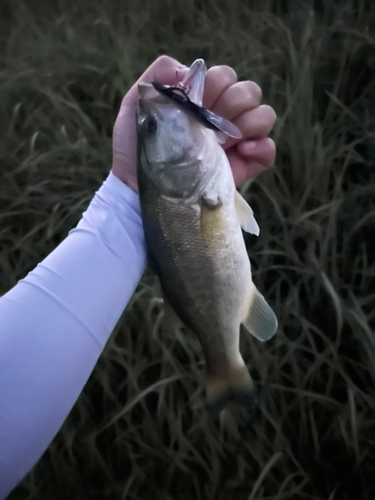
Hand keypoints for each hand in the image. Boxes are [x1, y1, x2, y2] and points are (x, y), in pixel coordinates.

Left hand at [112, 56, 275, 190]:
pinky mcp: (243, 165)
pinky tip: (241, 152)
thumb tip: (185, 69)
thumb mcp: (135, 106)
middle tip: (211, 122)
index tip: (198, 101)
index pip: (225, 76)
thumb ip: (156, 78)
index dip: (216, 83)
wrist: (139, 187)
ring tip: (226, 140)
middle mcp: (222, 116)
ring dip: (251, 121)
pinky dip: (262, 147)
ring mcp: (235, 141)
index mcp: (201, 100)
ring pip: (264, 115)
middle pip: (249, 91)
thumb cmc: (139, 147)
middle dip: (233, 101)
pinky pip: (268, 150)